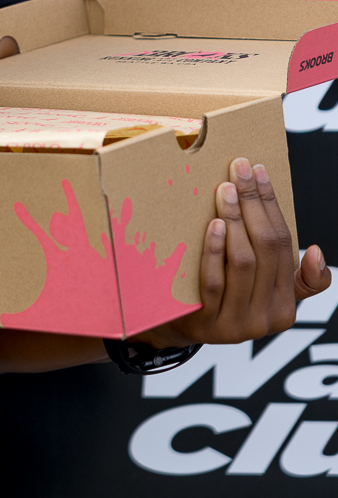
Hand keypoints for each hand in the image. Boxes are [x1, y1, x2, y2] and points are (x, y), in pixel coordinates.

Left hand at [139, 157, 330, 348]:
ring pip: (243, 263)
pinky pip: (214, 282)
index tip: (258, 172)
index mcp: (286, 304)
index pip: (284, 244)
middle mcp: (268, 317)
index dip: (271, 205)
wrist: (180, 328)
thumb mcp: (262, 289)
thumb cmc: (225, 295)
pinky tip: (213, 225)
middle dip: (253, 203)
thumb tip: (317, 252)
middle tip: (239, 169)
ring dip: (235, 220)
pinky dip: (215, 251)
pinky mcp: (209, 325)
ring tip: (224, 190)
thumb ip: (293, 274)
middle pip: (266, 248)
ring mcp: (239, 323)